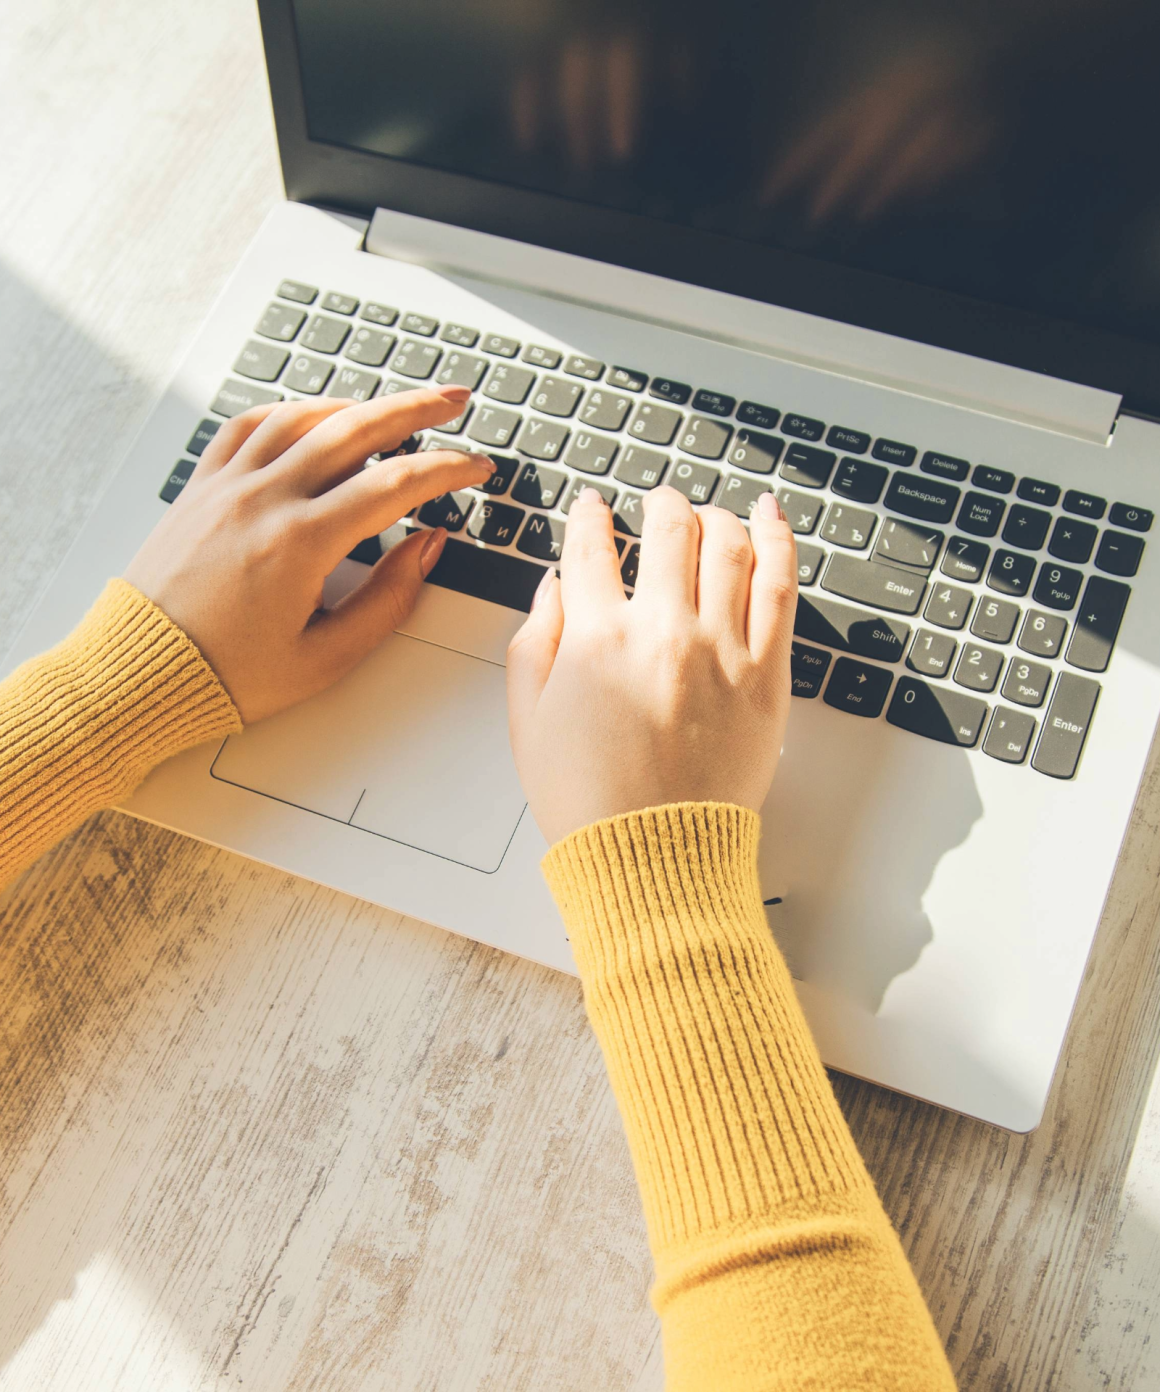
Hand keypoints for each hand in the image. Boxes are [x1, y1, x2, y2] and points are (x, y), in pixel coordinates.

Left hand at [124, 386, 493, 722]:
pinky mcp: (200, 488)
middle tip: (455, 401)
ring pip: (302, 417)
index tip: (475, 466)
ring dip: (356, 403)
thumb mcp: (324, 657)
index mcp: (299, 543)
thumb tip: (427, 549)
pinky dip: (290, 412)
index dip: (446, 470)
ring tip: (393, 407)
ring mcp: (226, 486)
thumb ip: (387, 601)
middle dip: (416, 409)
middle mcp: (263, 500)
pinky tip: (313, 416)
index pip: (394, 485)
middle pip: (354, 429)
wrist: (138, 675)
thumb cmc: (226, 676)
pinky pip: (247, 426)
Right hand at [507, 486, 797, 845]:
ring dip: (715, 517)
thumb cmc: (588, 800)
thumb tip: (553, 585)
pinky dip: (777, 541)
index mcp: (596, 638)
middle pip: (668, 529)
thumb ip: (535, 641)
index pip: (590, 548)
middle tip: (658, 503)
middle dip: (660, 504)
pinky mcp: (766, 674)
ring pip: (728, 545)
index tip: (591, 508)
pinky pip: (779, 587)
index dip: (588, 518)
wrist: (653, 858)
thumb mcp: (527, 721)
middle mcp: (663, 631)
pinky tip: (771, 517)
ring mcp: (722, 648)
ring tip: (709, 515)